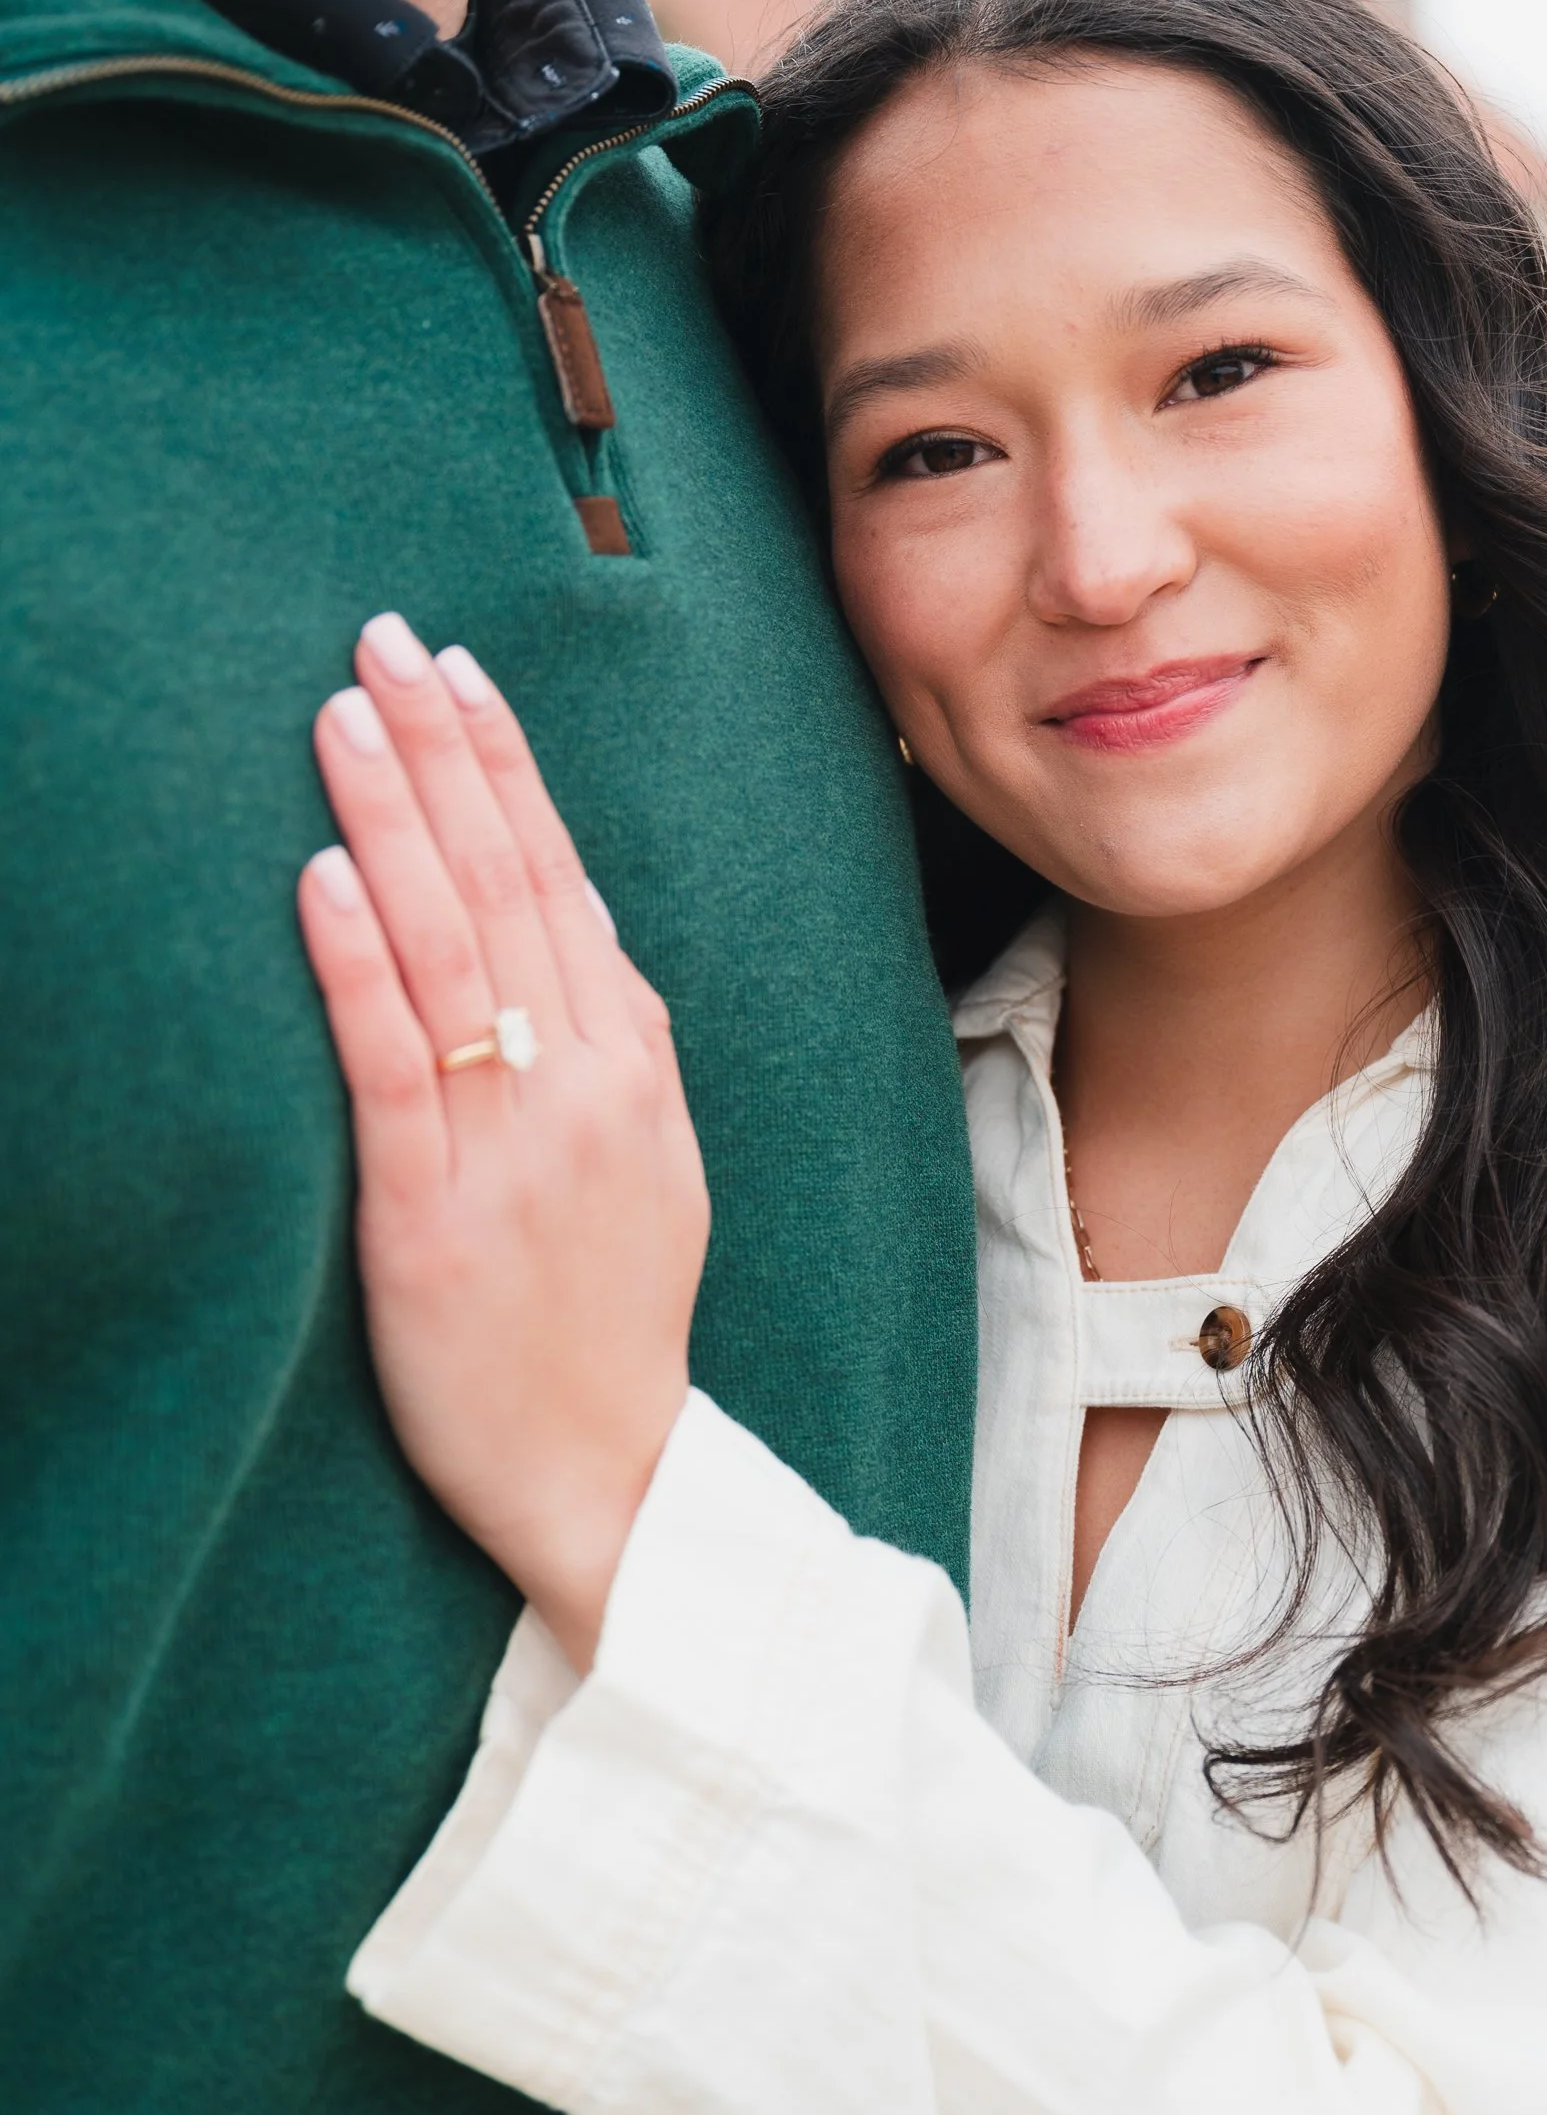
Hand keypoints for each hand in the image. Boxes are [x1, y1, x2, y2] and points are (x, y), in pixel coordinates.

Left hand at [298, 614, 709, 1670]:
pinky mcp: (433, 1219)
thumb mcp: (652, 1160)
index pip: (562, 881)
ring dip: (397, 821)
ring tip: (342, 717)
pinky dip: (360, 966)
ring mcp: (512, 1150)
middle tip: (385, 642)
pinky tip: (326, 880)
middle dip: (444, 754)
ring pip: (452, 953)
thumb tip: (563, 909)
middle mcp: (585, 1087)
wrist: (614, 1473)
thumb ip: (611, 1037)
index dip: (506, 767)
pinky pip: (395, 1070)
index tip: (455, 669)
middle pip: (509, 887)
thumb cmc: (610, 1316)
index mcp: (635, 1066)